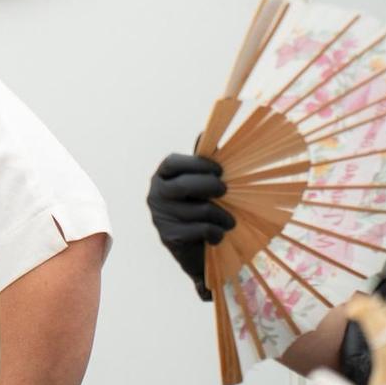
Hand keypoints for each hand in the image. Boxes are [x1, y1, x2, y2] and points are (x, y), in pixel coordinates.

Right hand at [147, 152, 233, 300]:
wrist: (198, 252)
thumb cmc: (204, 211)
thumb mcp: (203, 185)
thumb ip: (203, 163)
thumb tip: (204, 133)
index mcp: (162, 176)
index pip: (174, 162)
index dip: (198, 164)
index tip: (219, 170)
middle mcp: (155, 194)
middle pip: (185, 185)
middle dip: (212, 187)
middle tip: (225, 191)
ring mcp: (160, 216)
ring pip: (200, 210)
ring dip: (223, 216)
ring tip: (229, 221)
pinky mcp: (169, 237)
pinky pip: (201, 229)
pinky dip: (216, 233)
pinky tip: (217, 235)